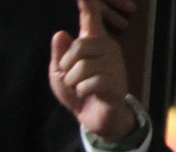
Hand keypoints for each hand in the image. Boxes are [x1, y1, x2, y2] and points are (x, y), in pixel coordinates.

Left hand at [50, 0, 137, 140]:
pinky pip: (89, 83)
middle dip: (66, 67)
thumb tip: (59, 33)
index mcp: (92, 42)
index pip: (89, 18)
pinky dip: (82, 92)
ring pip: (82, 67)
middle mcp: (107, 47)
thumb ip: (59, 55)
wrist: (95, 116)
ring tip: (80, 87)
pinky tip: (89, 94)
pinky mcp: (116, 81)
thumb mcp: (60, 74)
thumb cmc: (78, 91)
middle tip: (71, 78)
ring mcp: (114, 63)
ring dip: (73, 82)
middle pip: (78, 47)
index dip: (87, 3)